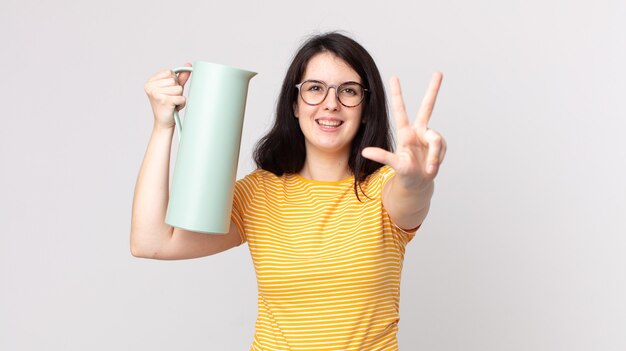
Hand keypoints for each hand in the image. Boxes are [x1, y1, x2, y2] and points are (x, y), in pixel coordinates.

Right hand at [144, 63, 191, 128]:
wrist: (164, 123)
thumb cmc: (168, 105)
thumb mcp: (173, 88)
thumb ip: (180, 77)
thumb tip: (188, 64)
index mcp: (150, 81)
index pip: (169, 72)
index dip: (173, 81)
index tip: (168, 90)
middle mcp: (150, 87)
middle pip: (174, 80)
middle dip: (177, 90)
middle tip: (170, 98)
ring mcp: (156, 94)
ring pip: (179, 88)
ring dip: (179, 96)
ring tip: (172, 103)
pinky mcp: (164, 101)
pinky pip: (181, 97)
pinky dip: (182, 103)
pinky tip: (174, 107)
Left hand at [362, 73, 445, 188]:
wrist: (419, 183)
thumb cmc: (405, 172)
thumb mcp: (394, 164)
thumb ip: (382, 156)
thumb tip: (365, 151)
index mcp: (405, 132)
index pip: (400, 110)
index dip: (398, 94)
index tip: (394, 77)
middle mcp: (419, 131)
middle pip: (427, 107)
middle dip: (433, 90)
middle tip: (439, 72)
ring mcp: (430, 137)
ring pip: (436, 140)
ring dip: (433, 156)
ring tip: (429, 169)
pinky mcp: (439, 145)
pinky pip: (440, 149)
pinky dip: (436, 160)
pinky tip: (432, 167)